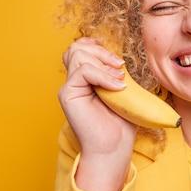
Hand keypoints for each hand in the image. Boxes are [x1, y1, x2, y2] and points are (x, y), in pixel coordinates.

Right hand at [59, 37, 137, 190]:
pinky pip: (83, 71)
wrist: (114, 146)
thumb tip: (120, 57)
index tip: (116, 56)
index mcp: (86, 78)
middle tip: (120, 66)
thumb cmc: (121, 122)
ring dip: (103, 62)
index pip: (80, 48)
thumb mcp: (123, 90)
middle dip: (102, 51)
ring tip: (119, 79)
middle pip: (78, 47)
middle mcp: (75, 80)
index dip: (95, 44)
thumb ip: (116, 73)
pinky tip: (117, 87)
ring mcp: (69, 86)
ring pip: (78, 54)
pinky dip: (103, 75)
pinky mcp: (67, 93)